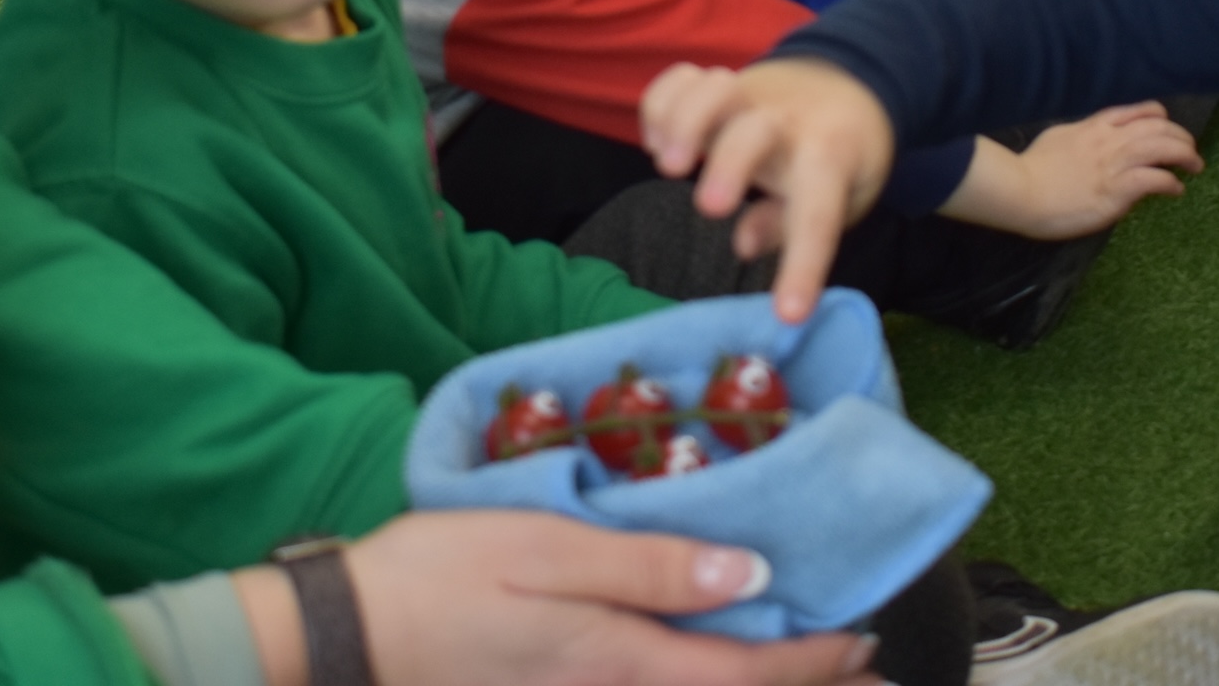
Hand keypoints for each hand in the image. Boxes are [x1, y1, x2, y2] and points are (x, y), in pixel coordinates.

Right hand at [236, 511, 877, 685]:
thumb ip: (650, 565)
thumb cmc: (440, 573)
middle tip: (870, 678)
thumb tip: (751, 569)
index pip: (745, 671)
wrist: (348, 632)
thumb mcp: (546, 546)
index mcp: (621, 660)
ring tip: (817, 681)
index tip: (867, 642)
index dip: (816, 661)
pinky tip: (710, 676)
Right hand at [641, 59, 896, 321]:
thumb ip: (791, 224)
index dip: (803, 266)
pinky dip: (660, 106)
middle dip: (729, 165)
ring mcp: (749, 95)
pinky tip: (657, 142)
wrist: (847, 83)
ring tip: (668, 166)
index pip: (818, 214)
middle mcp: (787, 122)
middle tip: (710, 208)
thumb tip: (742, 245)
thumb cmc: (840, 156)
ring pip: (713, 90)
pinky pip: (678, 81)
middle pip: (756, 132)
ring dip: (683, 122)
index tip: (787, 315)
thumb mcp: (843, 197)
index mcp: (831, 157)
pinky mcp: (716, 82)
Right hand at [948, 106, 1202, 240]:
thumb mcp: (1059, 137)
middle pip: (1160, 126)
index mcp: (1096, 125)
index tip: (1169, 131)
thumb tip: (1094, 140)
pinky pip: (1155, 179)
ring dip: (1186, 156)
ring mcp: (1115, 163)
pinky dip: (1171, 183)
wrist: (1021, 191)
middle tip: (1191, 152)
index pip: (1140, 110)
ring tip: (1195, 167)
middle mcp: (1110, 139)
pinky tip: (1175, 190)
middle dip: (1182, 137)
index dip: (1162, 118)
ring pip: (1164, 147)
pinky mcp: (1117, 189)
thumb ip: (1082, 136)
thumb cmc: (1033, 168)